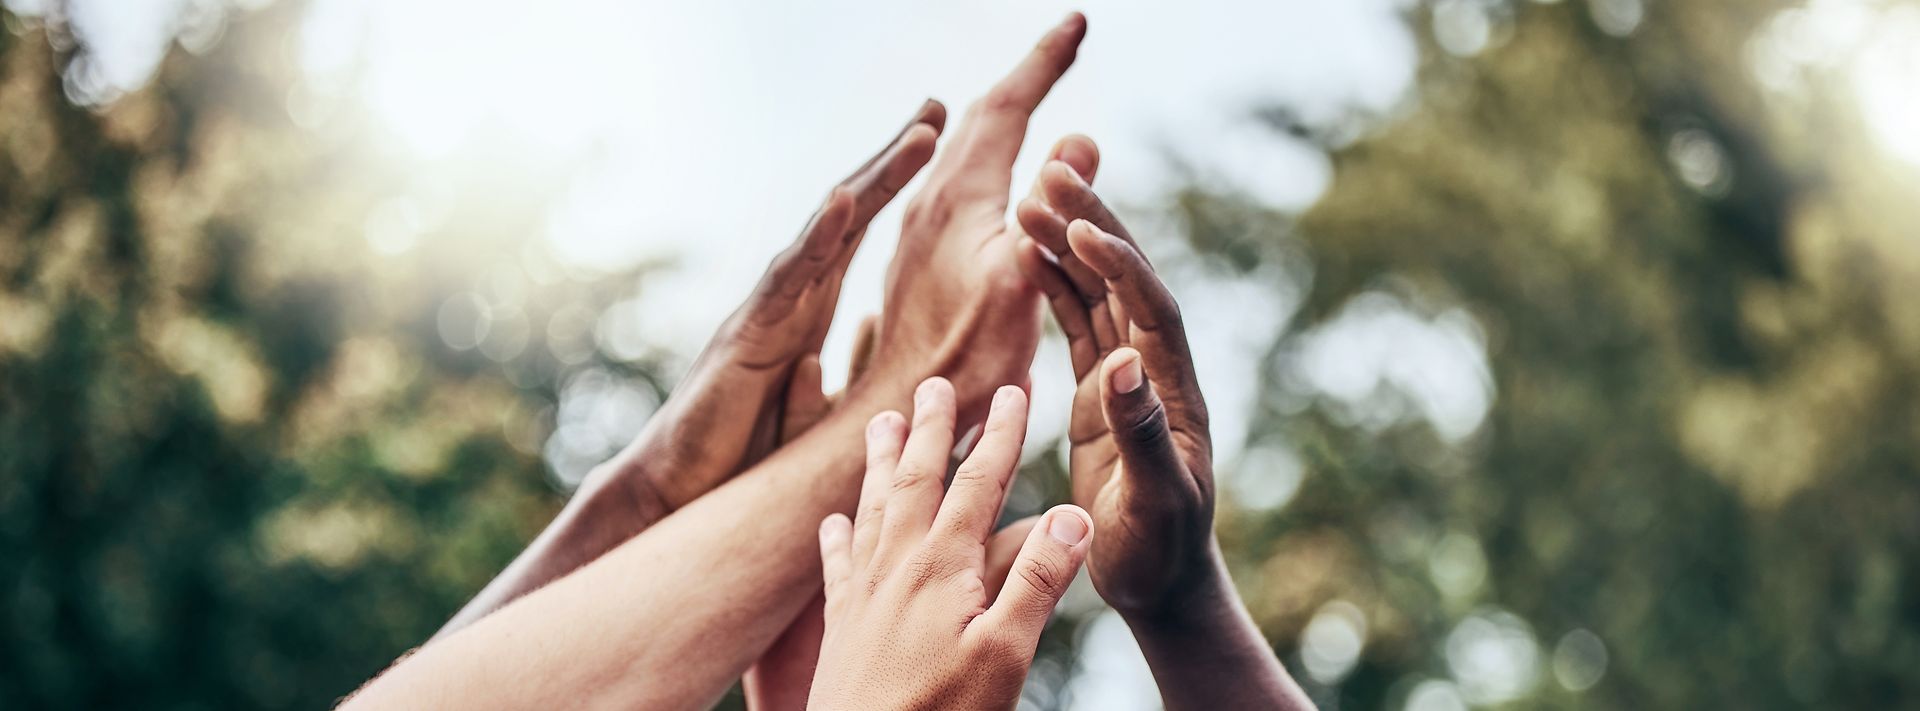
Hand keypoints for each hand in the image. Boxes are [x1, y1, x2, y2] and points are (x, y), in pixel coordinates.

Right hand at [585, 101, 944, 519]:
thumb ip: (858, 379)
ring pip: (827, 233)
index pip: (864, 237)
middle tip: (936, 108)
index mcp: (812, 311)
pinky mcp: (747, 335)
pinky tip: (846, 201)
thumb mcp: (824, 416)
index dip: (901, 191)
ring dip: (875, 182)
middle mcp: (792, 298)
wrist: (680, 497)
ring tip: (921, 137)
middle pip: (849, 216)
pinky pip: (788, 278)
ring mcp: (769, 310)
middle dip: (892, 162)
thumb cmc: (745, 463)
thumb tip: (904, 357)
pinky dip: (817, 238)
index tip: (943, 144)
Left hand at [745, 321, 1040, 709]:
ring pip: (873, 507)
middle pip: (916, 478)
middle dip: (932, 428)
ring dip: (881, 461)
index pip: (978, 481)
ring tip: (881, 421)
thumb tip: (1073, 513)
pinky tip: (834, 522)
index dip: (1001, 432)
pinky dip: (839, 536)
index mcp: (941, 565)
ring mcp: (864, 594)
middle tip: (935, 381)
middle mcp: (897, 565)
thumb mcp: (1006, 653)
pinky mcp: (842, 627)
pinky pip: (838, 565)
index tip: (1015, 387)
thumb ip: (1038, 581)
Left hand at [860, 13, 1090, 423]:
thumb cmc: (964, 360)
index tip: (1078, 21)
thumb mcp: (1019, 280)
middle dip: (1027, 75)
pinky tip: (989, 172)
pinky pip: (956, 180)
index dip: (1045, 61)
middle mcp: (930, 201)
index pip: (1006, 105)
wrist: (901, 411)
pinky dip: (985, 153)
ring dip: (1000, 112)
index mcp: (958, 195)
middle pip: (979, 117)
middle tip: (1064, 43)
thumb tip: (1079, 141)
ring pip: (962, 148)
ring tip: (1030, 89)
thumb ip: (1049, 210)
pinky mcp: (918, 258)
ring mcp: (919, 229)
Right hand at [1014, 158, 1218, 617]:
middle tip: (1052, 170)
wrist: (1162, 583)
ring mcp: (1127, 379)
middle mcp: (1154, 373)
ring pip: (1097, 293)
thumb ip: (1143, 433)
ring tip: (1028, 195)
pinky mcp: (1099, 394)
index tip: (1083, 227)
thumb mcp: (1156, 501)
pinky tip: (1026, 253)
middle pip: (1125, 280)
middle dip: (1093, 223)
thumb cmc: (1161, 553)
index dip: (1120, 265)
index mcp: (1173, 393)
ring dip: (1067, 243)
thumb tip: (1124, 364)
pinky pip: (1077, 324)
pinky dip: (1053, 286)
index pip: (1150, 310)